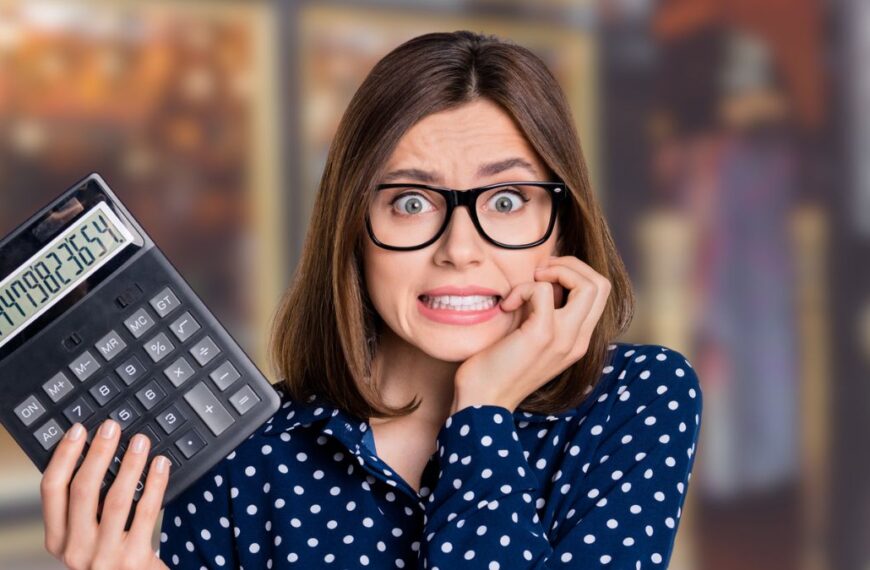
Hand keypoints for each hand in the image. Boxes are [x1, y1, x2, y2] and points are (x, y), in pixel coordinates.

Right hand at [41, 419, 170, 569]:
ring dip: (130, 464)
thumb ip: (87, 506)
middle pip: (82, 490)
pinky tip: (161, 464)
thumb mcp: (89, 536)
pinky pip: (145, 512)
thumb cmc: (112, 556)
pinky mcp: (133, 560)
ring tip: (140, 441)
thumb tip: (100, 451)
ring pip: (115, 499)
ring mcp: (103, 557)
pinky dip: (155, 483)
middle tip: (112, 427)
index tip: (78, 431)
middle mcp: (76, 550)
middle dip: (98, 453)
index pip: (52, 490)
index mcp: (58, 540)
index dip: (64, 456)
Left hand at [450, 255, 611, 413]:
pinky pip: (544, 290)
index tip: (543, 278)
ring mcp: (564, 338)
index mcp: (577, 340)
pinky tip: (506, 306)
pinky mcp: (543, 335)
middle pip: (602, 284)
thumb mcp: (530, 336)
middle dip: (570, 265)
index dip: (575, 273)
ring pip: (588, 284)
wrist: (481, 401)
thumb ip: (544, 312)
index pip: (600, 293)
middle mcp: (578, 340)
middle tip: (539, 273)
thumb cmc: (497, 367)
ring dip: (554, 271)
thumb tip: (542, 280)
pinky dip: (523, 288)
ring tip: (528, 284)